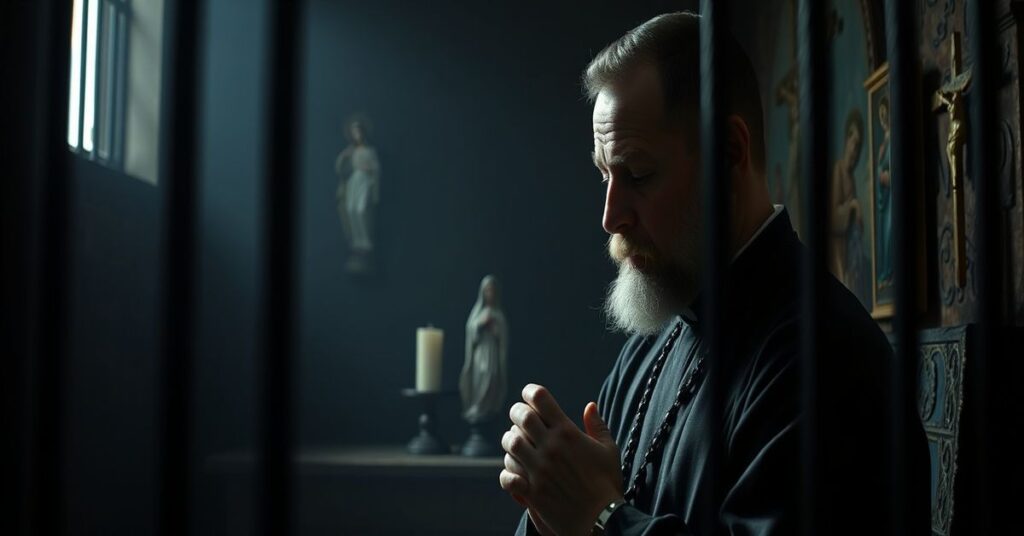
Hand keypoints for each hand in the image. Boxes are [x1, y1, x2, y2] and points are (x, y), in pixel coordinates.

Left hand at [499, 384, 623, 535]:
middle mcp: (551, 448)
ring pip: (511, 443)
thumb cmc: (607, 484)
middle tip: (518, 414)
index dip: (531, 392)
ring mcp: (539, 469)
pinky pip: (507, 476)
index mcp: (568, 433)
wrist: (604, 519)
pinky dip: (506, 472)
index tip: (529, 394)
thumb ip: (597, 425)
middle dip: (516, 411)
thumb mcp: (608, 450)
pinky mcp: (533, 491)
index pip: (541, 399)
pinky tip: (513, 472)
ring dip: (509, 439)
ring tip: (514, 441)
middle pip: (521, 417)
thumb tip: (590, 405)